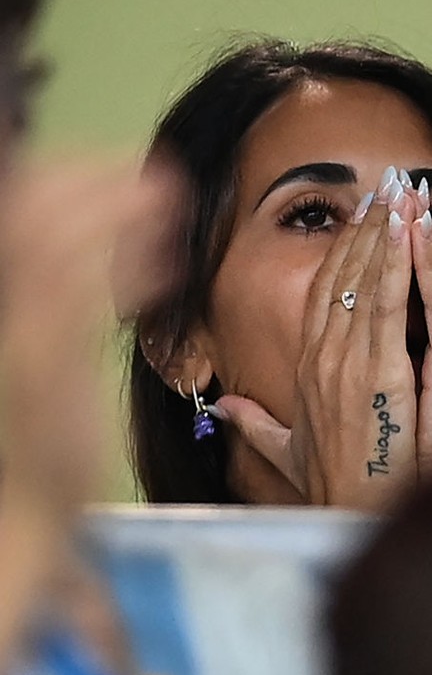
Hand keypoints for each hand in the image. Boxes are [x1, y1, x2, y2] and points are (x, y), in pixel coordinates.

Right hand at [0, 157, 183, 517]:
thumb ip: (55, 296)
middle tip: (160, 172)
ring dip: (117, 212)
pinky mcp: (48, 370)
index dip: (65, 175)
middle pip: (32, 216)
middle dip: (95, 180)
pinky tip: (173, 265)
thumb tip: (96, 243)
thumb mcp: (40, 353)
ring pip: (56, 247)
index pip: (21, 213)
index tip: (117, 160)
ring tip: (172, 197)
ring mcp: (18, 338)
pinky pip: (84, 300)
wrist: (23, 513)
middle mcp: (4, 311)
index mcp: (6, 302)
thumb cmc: (39, 434)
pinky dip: (132, 271)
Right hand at [217, 171, 418, 509]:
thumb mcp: (288, 454)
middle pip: (345, 276)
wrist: (353, 526)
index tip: (361, 218)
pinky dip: (399, 264)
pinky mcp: (380, 376)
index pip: (323, 294)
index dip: (343, 252)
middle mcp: (323, 357)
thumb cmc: (332, 490)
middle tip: (389, 185)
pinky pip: (390, 306)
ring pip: (366, 280)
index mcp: (308, 368)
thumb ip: (256, 426)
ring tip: (403, 193)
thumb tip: (224, 408)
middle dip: (368, 228)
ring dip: (386, 234)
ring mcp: (348, 363)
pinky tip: (410, 231)